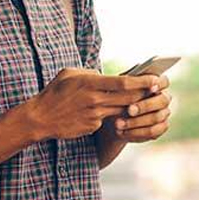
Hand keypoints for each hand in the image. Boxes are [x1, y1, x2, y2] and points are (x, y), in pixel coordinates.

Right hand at [28, 68, 159, 140]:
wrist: (41, 117)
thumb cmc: (54, 92)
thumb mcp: (68, 74)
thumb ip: (89, 73)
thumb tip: (104, 75)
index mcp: (90, 83)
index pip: (124, 82)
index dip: (143, 81)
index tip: (156, 79)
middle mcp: (95, 99)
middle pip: (129, 97)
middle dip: (145, 94)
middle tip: (157, 90)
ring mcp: (94, 114)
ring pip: (122, 109)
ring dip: (132, 106)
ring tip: (140, 101)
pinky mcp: (92, 126)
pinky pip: (107, 119)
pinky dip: (111, 116)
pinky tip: (110, 113)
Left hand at [111, 75, 171, 142]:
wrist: (111, 118)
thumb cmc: (115, 99)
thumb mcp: (117, 92)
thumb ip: (126, 88)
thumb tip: (126, 83)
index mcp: (155, 85)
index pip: (164, 82)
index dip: (159, 84)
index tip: (150, 88)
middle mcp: (162, 99)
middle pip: (162, 101)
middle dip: (145, 106)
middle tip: (129, 110)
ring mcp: (163, 114)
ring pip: (156, 118)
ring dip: (136, 122)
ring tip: (118, 124)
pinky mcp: (160, 128)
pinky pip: (152, 132)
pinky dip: (136, 133)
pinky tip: (122, 132)